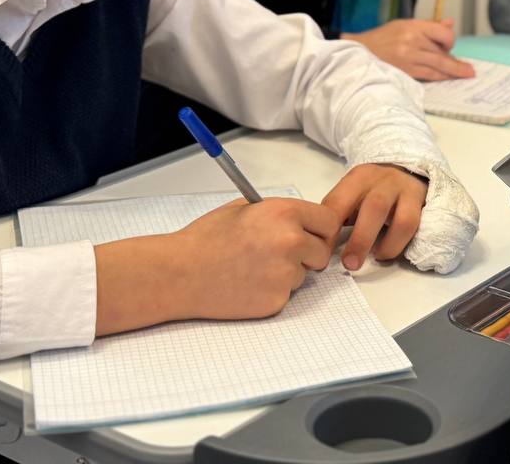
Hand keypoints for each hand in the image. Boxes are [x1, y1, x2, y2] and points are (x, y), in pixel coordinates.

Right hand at [171, 198, 340, 319]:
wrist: (181, 273)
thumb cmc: (206, 240)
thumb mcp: (243, 209)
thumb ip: (277, 213)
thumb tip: (300, 221)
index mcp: (284, 213)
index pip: (329, 222)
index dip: (321, 230)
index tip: (314, 235)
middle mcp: (290, 242)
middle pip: (322, 252)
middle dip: (308, 254)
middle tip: (282, 254)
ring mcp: (285, 273)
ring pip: (303, 275)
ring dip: (287, 273)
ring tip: (253, 268)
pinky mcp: (276, 300)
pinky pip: (287, 294)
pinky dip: (272, 291)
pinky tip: (247, 284)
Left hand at [322, 163, 428, 270]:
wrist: (406, 170)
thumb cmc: (371, 190)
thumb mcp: (352, 194)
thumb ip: (338, 214)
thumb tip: (320, 246)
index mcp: (357, 178)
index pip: (338, 202)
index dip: (329, 231)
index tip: (321, 254)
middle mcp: (382, 180)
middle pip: (373, 208)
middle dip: (360, 240)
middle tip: (349, 264)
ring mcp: (404, 190)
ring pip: (398, 218)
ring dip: (384, 244)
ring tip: (374, 259)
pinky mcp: (419, 201)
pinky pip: (412, 226)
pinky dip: (398, 243)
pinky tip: (386, 252)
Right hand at [342, 19, 475, 80]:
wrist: (359, 52)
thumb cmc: (382, 39)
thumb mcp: (403, 25)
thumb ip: (428, 26)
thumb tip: (450, 24)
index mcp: (413, 26)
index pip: (442, 33)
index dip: (449, 41)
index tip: (448, 46)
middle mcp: (412, 40)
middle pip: (442, 53)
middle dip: (456, 63)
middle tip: (470, 70)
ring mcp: (408, 57)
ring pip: (438, 66)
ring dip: (453, 71)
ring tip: (465, 74)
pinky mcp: (405, 71)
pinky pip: (428, 75)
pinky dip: (440, 77)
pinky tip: (448, 78)